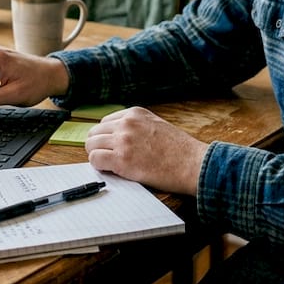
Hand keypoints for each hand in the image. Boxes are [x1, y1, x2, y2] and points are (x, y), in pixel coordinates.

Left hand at [85, 107, 208, 195]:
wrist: (192, 164)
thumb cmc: (180, 149)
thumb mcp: (157, 125)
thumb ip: (137, 126)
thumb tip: (119, 135)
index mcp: (135, 113)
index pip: (105, 122)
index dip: (107, 137)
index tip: (111, 146)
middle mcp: (127, 124)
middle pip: (95, 132)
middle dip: (99, 145)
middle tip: (108, 157)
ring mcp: (123, 141)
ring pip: (91, 145)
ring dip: (98, 155)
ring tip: (110, 164)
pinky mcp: (122, 160)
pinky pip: (95, 159)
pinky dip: (99, 165)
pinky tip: (111, 170)